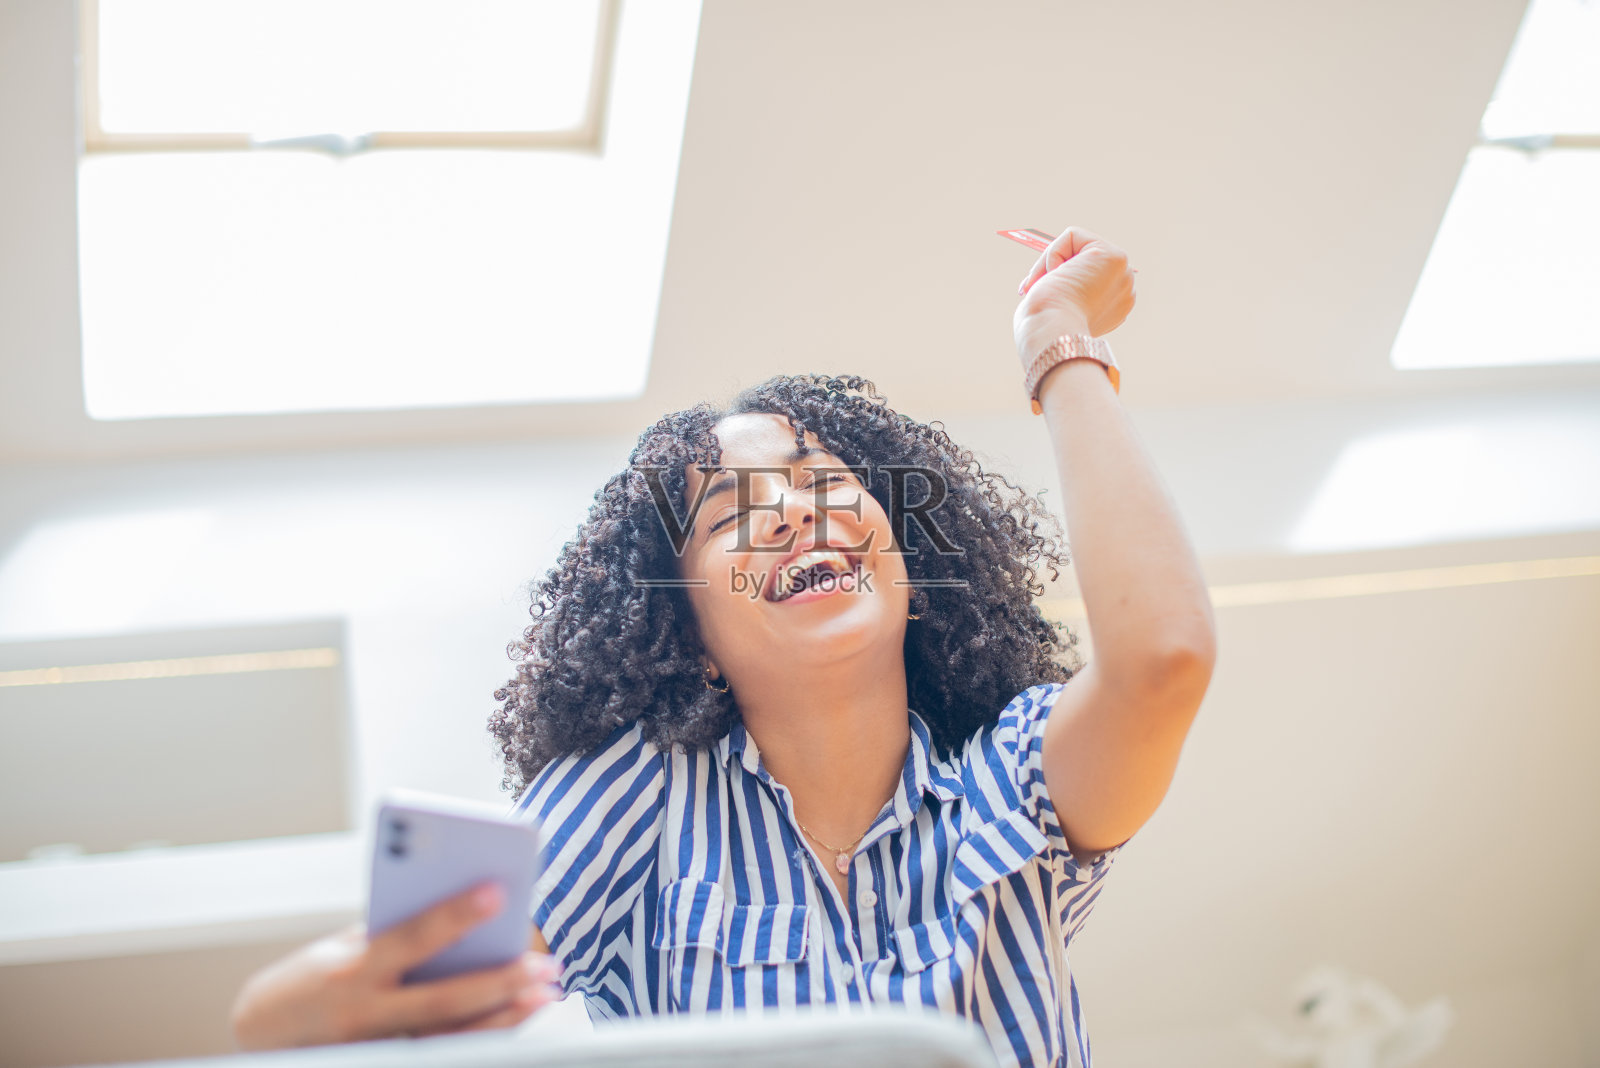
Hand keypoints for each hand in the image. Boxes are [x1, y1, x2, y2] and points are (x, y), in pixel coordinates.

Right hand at [229, 882, 561, 1050]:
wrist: (262, 1036)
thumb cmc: (312, 978)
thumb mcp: (344, 947)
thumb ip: (396, 936)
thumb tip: (460, 923)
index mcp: (353, 970)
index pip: (411, 937)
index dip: (454, 915)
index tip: (498, 891)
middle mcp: (365, 1013)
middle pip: (443, 1001)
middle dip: (499, 983)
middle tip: (544, 966)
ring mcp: (377, 1047)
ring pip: (451, 1038)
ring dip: (504, 1018)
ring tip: (545, 995)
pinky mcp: (387, 1063)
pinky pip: (444, 1053)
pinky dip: (484, 1037)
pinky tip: (516, 1020)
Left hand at [1012, 227, 1137, 367]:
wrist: (1051, 334)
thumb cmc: (1045, 329)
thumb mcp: (1059, 309)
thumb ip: (1066, 292)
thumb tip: (1055, 274)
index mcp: (1115, 307)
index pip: (1085, 278)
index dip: (1061, 283)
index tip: (1045, 299)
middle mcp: (1125, 290)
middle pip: (1083, 259)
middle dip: (1055, 270)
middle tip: (1032, 289)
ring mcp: (1124, 274)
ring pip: (1077, 246)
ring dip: (1052, 264)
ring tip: (1048, 286)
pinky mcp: (1114, 256)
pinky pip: (1072, 236)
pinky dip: (1054, 254)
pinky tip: (1056, 276)